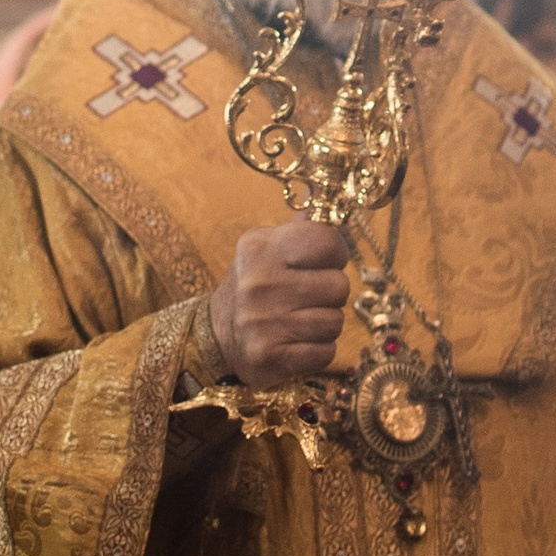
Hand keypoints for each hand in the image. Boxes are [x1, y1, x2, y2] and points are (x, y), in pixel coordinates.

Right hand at [208, 218, 349, 386]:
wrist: (217, 334)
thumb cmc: (255, 284)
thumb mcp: (267, 246)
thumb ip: (301, 228)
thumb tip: (327, 198)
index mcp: (261, 248)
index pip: (326, 241)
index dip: (336, 252)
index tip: (325, 261)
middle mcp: (259, 283)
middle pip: (339, 286)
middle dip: (331, 293)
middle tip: (309, 295)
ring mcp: (262, 322)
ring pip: (335, 321)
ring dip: (325, 323)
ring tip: (302, 318)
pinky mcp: (269, 356)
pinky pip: (326, 352)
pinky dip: (318, 349)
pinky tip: (298, 341)